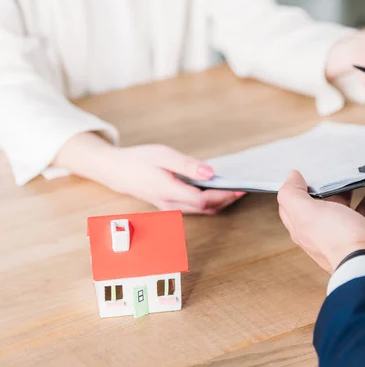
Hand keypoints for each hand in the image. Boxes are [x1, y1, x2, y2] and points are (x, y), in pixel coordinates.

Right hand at [53, 133, 244, 213]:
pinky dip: (210, 202)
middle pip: (206, 208)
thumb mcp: (163, 155)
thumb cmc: (139, 160)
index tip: (240, 187)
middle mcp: (170, 204)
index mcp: (168, 190)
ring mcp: (171, 209)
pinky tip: (219, 192)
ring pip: (202, 211)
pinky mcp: (172, 208)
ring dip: (220, 202)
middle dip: (227, 200)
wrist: (117, 171)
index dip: (223, 195)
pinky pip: (196, 209)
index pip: (202, 200)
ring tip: (236, 190)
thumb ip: (188, 165)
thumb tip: (210, 173)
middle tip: (244, 189)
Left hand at [277, 170, 364, 272]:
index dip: (305, 188)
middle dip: (348, 183)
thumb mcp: (305, 213)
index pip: (301, 206)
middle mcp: (332, 232)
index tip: (315, 171)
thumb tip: (291, 177)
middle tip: (355, 165)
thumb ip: (292, 194)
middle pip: (338, 202)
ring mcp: (356, 236)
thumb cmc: (337, 242)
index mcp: (309, 227)